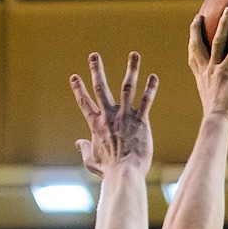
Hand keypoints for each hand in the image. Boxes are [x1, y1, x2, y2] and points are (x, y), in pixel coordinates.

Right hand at [69, 52, 158, 176]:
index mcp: (95, 124)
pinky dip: (150, 88)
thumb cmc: (108, 170)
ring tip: (134, 54)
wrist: (124, 174)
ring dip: (131, 69)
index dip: (78, 89)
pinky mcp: (141, 121)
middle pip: (101, 88)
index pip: (84, 102)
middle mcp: (109, 116)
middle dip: (97, 70)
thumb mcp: (90, 161)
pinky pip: (146, 101)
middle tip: (94, 55)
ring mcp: (125, 116)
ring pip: (127, 87)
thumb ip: (84, 149)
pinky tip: (154, 76)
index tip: (74, 77)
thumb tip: (78, 142)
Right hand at [188, 8, 227, 123]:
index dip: (192, 46)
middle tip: (198, 17)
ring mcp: (214, 69)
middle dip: (196, 29)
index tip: (192, 37)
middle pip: (197, 45)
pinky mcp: (225, 71)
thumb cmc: (222, 124)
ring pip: (216, 40)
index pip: (194, 59)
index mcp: (202, 80)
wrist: (217, 122)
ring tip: (227, 9)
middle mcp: (204, 71)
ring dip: (222, 24)